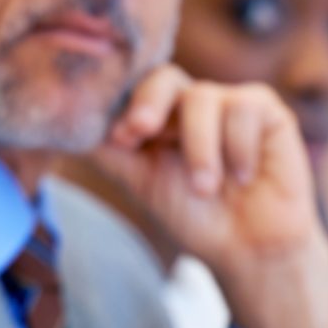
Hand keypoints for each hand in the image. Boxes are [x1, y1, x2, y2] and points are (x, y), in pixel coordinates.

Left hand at [91, 67, 327, 327]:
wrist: (250, 249)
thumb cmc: (198, 218)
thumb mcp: (144, 184)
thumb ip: (110, 154)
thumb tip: (62, 130)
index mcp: (160, 118)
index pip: (135, 91)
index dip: (125, 106)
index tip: (120, 137)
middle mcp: (191, 104)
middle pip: (165, 78)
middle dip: (149, 102)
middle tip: (140, 131)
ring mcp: (229, 102)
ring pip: (204, 99)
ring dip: (200, 148)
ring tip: (206, 189)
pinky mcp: (265, 109)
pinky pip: (244, 109)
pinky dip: (239, 149)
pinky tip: (245, 177)